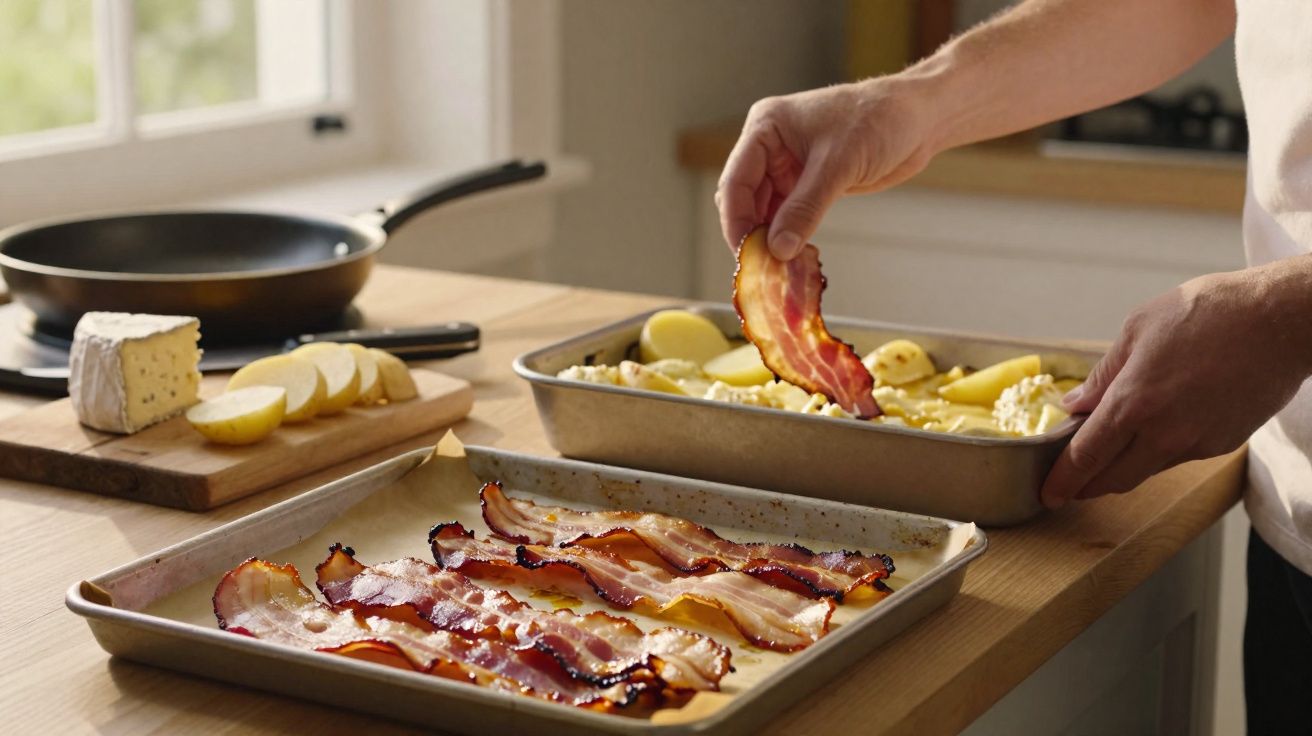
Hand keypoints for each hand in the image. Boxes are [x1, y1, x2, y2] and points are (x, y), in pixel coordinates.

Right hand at [715, 78, 935, 258]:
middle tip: (761, 268)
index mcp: (766, 127)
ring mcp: (788, 165)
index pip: (736, 180)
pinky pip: (787, 215)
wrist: (920, 118)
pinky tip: (792, 257)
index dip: (737, 221)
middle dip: (752, 233)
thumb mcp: (838, 165)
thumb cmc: (880, 120)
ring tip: (777, 269)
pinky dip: (788, 236)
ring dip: (770, 238)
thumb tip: (778, 249)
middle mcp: (770, 146)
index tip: (745, 255)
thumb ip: (805, 208)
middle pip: (745, 199)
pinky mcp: (808, 182)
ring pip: (764, 211)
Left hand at [1040, 258, 1311, 508]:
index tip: (1048, 493)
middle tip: (1067, 486)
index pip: (1086, 457)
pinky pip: (1178, 457)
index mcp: (1133, 403)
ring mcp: (1196, 443)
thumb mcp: (1139, 328)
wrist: (1283, 321)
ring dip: (1121, 469)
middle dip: (1085, 487)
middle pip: (1113, 479)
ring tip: (1105, 455)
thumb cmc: (1210, 312)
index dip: (1062, 480)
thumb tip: (1076, 405)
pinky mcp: (1222, 444)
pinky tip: (1154, 431)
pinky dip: (1156, 451)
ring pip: (1146, 470)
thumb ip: (1104, 374)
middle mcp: (1163, 433)